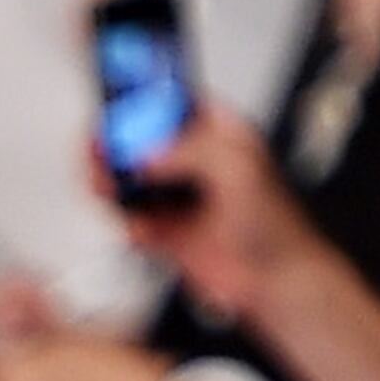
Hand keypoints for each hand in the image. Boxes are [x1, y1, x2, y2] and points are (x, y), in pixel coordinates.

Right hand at [115, 103, 298, 320]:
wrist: (274, 282)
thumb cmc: (277, 227)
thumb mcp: (240, 168)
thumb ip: (192, 150)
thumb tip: (148, 153)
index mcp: (219, 135)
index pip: (173, 102)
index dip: (144, 98)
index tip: (119, 104)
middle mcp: (196, 162)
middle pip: (141, 139)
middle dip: (116, 142)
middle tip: (102, 150)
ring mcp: (179, 197)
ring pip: (130, 178)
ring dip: (112, 180)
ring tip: (106, 185)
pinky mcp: (167, 230)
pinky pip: (132, 217)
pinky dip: (126, 220)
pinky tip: (137, 225)